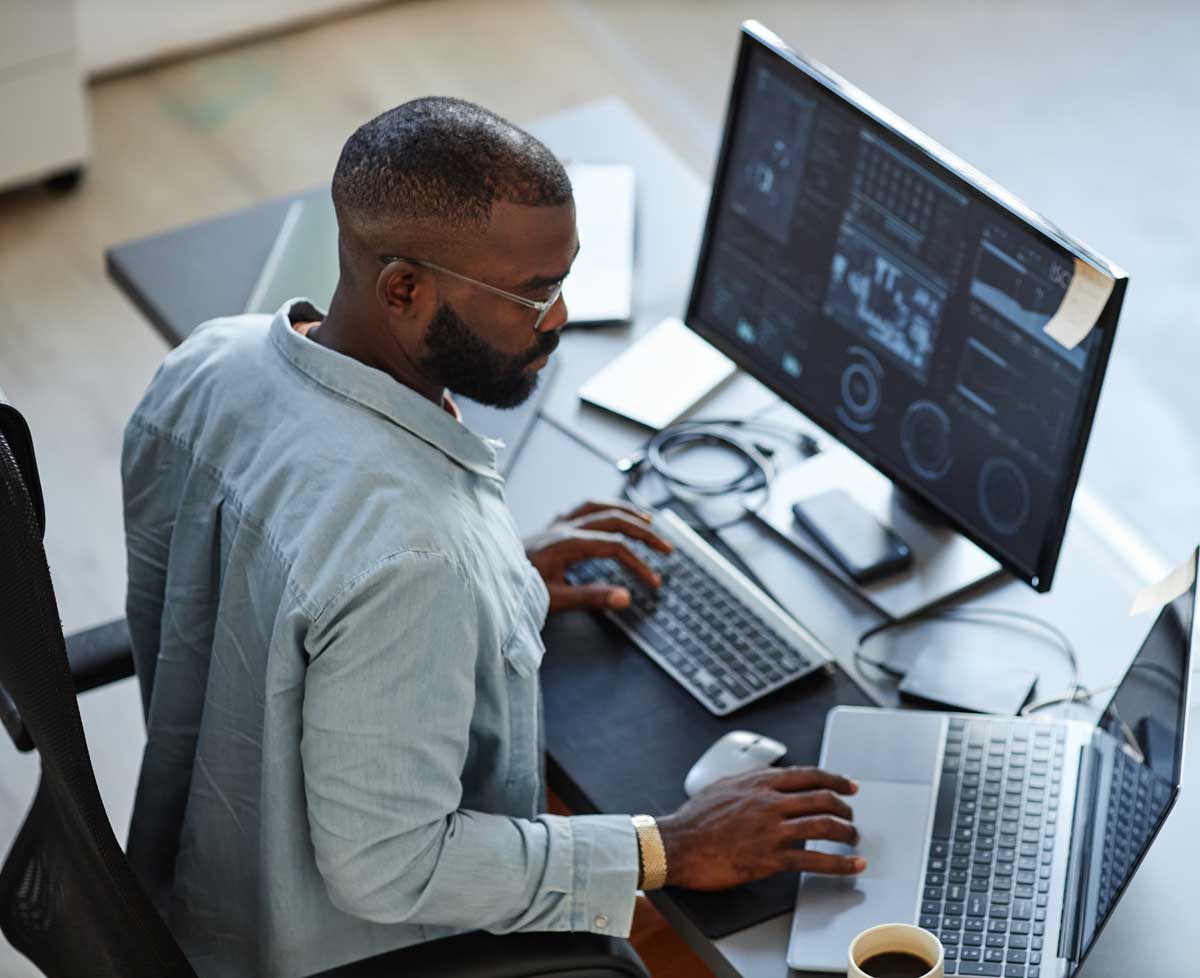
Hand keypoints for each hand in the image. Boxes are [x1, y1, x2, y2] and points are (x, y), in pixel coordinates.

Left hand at [526, 499, 672, 612]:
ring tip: (648, 520)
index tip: (653, 582)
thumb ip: (591, 598)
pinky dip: (603, 508)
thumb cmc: (516, 590)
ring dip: (626, 511)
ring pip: (598, 506)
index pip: (614, 547)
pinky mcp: (550, 527)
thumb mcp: (554, 599)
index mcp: (566, 543)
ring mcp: (555, 524)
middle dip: (644, 532)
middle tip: (666, 548)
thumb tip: (626, 597)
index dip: (638, 563)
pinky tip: (611, 513)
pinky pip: (582, 508)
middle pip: (614, 519)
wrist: (485, 577)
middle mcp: (563, 527)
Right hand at [656, 766, 864, 890]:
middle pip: (822, 799)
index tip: (849, 786)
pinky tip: (851, 866)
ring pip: (823, 826)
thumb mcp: (723, 786)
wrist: (676, 844)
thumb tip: (765, 781)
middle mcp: (769, 802)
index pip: (809, 775)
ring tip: (854, 840)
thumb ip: (749, 782)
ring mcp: (771, 830)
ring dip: (846, 833)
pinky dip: (838, 863)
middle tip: (852, 817)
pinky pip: (813, 861)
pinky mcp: (769, 858)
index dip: (835, 779)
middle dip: (845, 808)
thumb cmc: (694, 818)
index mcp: (759, 782)